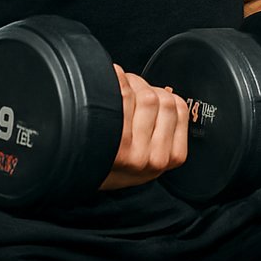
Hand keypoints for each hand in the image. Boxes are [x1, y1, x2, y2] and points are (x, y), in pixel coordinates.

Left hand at [99, 64, 188, 189]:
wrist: (82, 178)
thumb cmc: (114, 163)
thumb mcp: (151, 152)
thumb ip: (164, 125)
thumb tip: (165, 90)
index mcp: (172, 156)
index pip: (179, 107)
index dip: (163, 94)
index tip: (148, 94)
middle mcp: (157, 157)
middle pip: (163, 100)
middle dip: (146, 88)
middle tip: (130, 94)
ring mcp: (137, 153)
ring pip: (147, 97)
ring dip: (132, 86)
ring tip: (118, 95)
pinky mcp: (118, 147)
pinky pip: (125, 98)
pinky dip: (119, 81)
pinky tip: (112, 82)